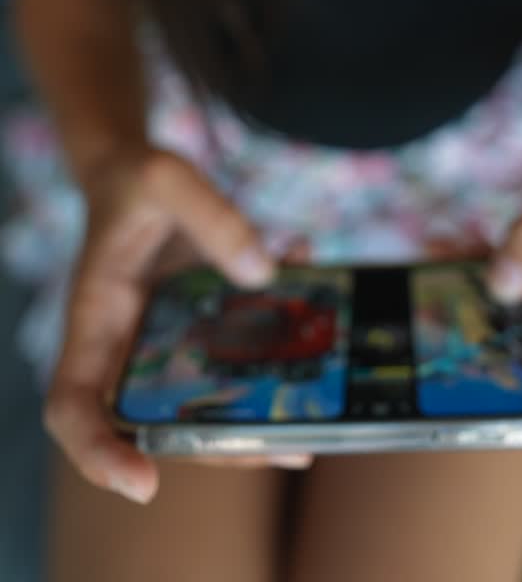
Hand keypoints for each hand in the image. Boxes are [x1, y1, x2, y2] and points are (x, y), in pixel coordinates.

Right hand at [44, 144, 312, 503]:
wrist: (139, 168)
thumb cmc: (135, 176)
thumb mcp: (165, 175)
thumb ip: (212, 215)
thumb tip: (264, 273)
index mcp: (95, 318)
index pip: (72, 405)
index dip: (97, 453)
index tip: (144, 481)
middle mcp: (129, 345)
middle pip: (158, 423)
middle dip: (221, 447)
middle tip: (286, 448)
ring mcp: (168, 342)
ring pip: (209, 399)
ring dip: (262, 410)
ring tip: (320, 418)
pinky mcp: (203, 326)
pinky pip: (241, 349)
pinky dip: (281, 332)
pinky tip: (309, 275)